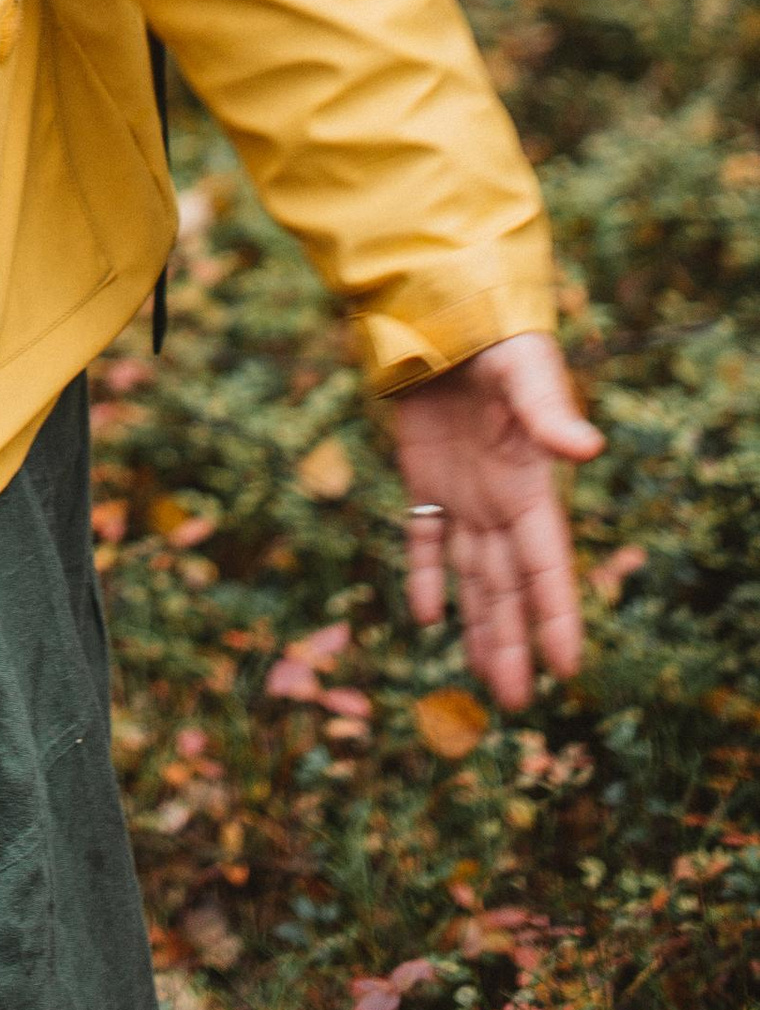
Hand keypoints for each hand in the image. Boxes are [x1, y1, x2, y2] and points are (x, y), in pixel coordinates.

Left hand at [389, 329, 602, 707]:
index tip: (568, 668)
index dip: (557, 614)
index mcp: (530, 484)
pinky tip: (426, 617)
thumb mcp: (522, 371)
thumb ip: (548, 413)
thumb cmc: (494, 336)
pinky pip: (422, 538)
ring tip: (485, 681)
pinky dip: (423, 575)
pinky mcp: (422, 476)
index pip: (546, 564)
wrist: (439, 306)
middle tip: (516, 703)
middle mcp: (499, 499)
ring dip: (477, 624)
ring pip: (470, 574)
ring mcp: (461, 492)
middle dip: (514, 641)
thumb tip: (588, 450)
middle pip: (508, 585)